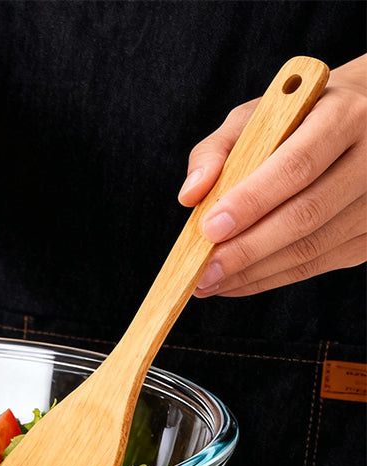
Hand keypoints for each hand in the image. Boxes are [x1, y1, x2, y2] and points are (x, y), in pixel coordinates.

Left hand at [178, 54, 365, 297]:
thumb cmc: (302, 116)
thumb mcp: (259, 114)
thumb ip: (217, 149)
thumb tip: (190, 195)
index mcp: (345, 115)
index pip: (296, 166)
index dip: (251, 201)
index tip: (209, 229)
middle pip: (306, 215)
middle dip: (247, 250)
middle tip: (202, 272)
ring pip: (312, 249)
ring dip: (253, 273)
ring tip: (208, 282)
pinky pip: (317, 264)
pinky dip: (270, 278)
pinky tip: (236, 282)